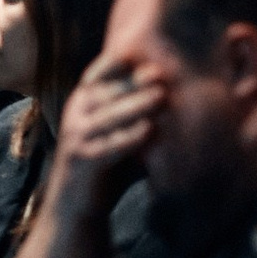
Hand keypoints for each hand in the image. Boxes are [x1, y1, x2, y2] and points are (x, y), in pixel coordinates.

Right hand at [50, 53, 167, 213]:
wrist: (76, 205)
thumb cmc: (108, 163)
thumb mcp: (123, 132)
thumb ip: (142, 113)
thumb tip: (180, 90)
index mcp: (85, 102)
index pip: (100, 75)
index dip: (121, 63)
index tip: (151, 52)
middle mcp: (77, 115)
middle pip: (107, 92)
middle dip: (134, 81)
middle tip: (163, 72)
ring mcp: (77, 138)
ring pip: (107, 116)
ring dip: (136, 104)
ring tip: (162, 95)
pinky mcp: (83, 161)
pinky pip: (108, 146)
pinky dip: (129, 138)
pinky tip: (150, 131)